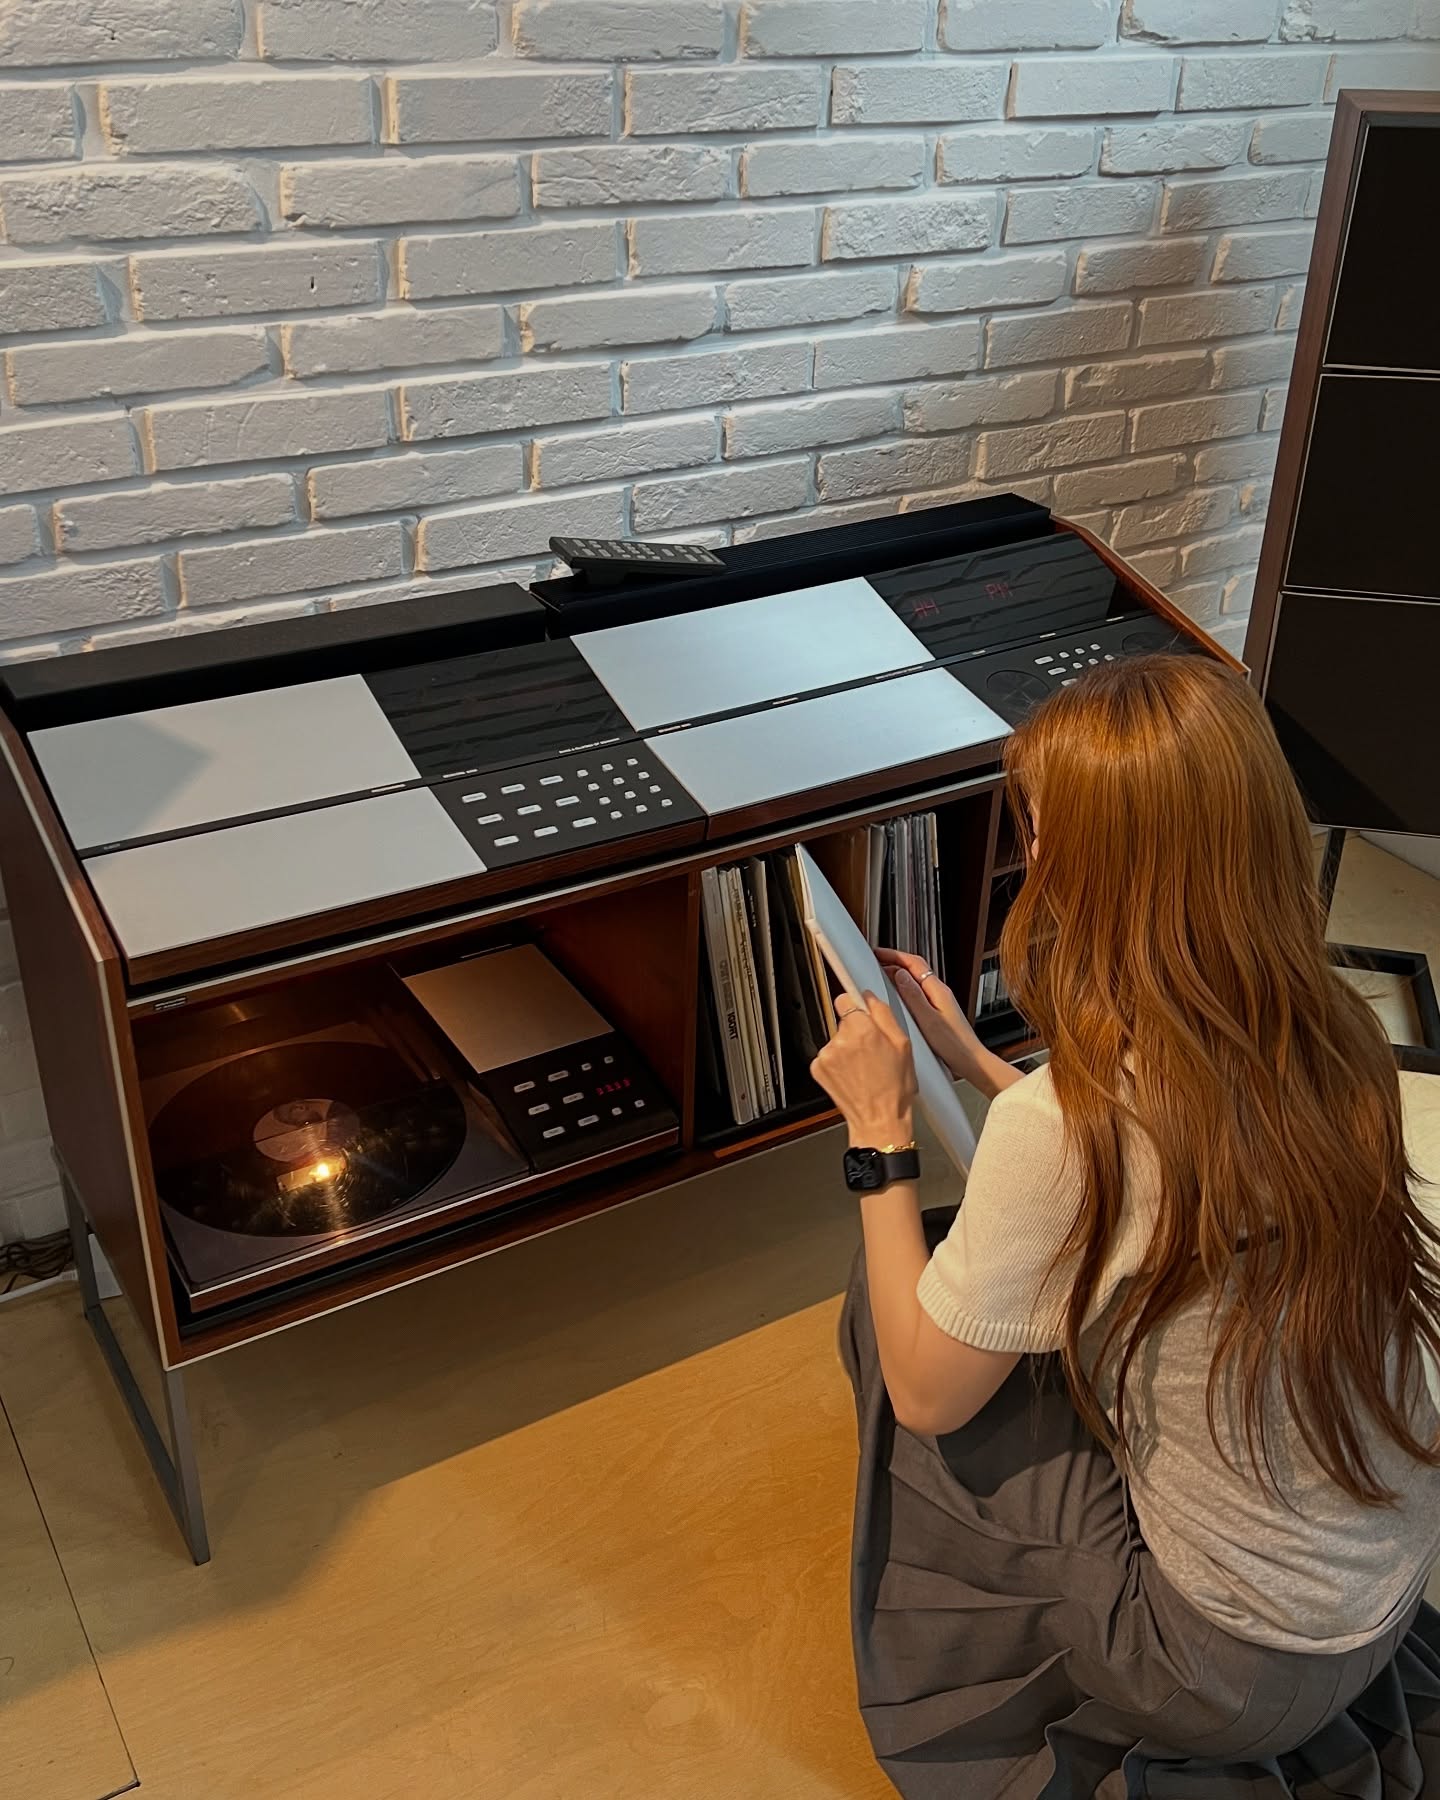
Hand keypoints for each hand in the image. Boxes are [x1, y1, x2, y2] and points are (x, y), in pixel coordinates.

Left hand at [811, 991, 916, 1148]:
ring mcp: (826, 1055)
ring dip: (847, 1048)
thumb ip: (884, 1014)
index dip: (855, 1006)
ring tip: (864, 1068)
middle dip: (856, 1031)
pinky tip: (853, 1075)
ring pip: (836, 1040)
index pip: (845, 999)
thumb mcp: (903, 1045)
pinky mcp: (818, 1069)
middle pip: (842, 1021)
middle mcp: (840, 1040)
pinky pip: (828, 1056)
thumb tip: (869, 997)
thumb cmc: (894, 1088)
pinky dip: (838, 1063)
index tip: (860, 1013)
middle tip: (873, 1050)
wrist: (879, 1120)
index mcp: (862, 1030)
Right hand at [875, 950, 1019, 1101]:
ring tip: (881, 975)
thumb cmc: (953, 1045)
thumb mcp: (928, 1020)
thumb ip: (913, 996)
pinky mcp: (937, 1011)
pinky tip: (896, 997)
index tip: (878, 952)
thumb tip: (899, 974)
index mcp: (938, 990)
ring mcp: (939, 1001)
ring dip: (898, 974)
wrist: (971, 1062)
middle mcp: (939, 992)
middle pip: (915, 968)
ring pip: (916, 980)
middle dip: (894, 961)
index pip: (914, 963)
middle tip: (875, 961)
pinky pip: (918, 993)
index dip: (894, 955)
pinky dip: (904, 989)